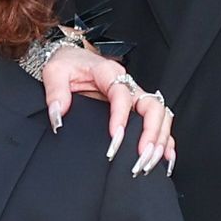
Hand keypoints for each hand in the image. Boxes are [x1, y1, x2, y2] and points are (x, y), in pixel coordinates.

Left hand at [40, 45, 174, 174]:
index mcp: (108, 72)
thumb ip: (55, 93)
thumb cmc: (67, 64)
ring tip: (149, 162)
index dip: (121, 116)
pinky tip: (164, 158)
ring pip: (161, 115)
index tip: (115, 138)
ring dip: (159, 140)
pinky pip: (159, 123)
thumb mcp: (54, 72)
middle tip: (140, 156)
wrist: (72, 58)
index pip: (122, 94)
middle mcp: (128, 84)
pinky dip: (165, 141)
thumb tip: (58, 117)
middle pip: (152, 105)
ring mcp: (135, 96)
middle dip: (150, 133)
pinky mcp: (137, 107)